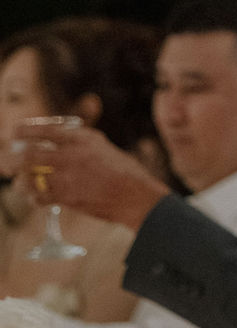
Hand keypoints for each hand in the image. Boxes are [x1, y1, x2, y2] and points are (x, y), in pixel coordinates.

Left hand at [10, 121, 169, 228]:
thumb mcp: (102, 146)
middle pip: (29, 156)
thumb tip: (58, 140)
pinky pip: (39, 197)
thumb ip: (79, 141)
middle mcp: (71, 155)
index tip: (14, 132)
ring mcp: (67, 177)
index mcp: (81, 139)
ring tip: (18, 182)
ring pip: (30, 179)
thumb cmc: (122, 170)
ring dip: (20, 181)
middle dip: (12, 160)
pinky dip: (34, 197)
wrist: (134, 195)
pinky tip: (35, 197)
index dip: (24, 130)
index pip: (44, 130)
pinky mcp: (66, 197)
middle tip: (6, 162)